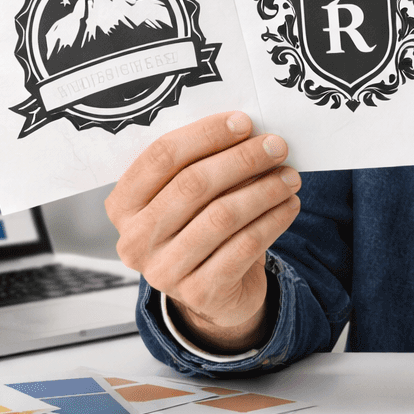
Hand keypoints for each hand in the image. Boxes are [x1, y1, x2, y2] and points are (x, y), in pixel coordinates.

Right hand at [105, 111, 301, 352]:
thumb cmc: (198, 227)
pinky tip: (289, 205)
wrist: (209, 291)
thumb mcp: (188, 197)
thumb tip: (248, 132)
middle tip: (277, 146)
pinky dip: (273, 220)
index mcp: (124, 204)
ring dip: (264, 189)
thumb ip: (203, 164)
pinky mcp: (200, 292)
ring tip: (289, 176)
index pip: (161, 157)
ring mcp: (164, 270)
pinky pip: (244, 246)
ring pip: (222, 215)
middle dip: (242, 159)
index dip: (206, 135)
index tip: (244, 122)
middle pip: (193, 184)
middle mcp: (135, 239)